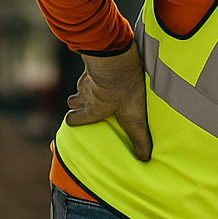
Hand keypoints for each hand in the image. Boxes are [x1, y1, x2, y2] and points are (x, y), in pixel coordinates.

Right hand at [67, 40, 151, 160]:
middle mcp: (85, 95)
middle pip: (72, 101)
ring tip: (101, 87)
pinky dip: (97, 71)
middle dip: (78, 103)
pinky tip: (109, 70)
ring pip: (81, 85)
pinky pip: (91, 68)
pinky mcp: (94, 62)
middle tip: (89, 103)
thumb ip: (138, 138)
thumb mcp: (135, 118)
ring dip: (87, 87)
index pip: (72, 119)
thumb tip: (145, 159)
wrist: (116, 59)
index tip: (76, 121)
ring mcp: (87, 78)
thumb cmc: (124, 91)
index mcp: (92, 109)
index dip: (74, 120)